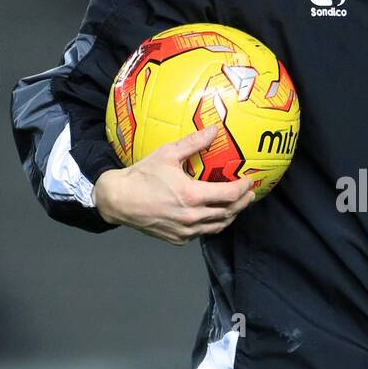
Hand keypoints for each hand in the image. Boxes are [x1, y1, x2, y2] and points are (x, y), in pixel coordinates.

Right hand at [93, 124, 255, 243]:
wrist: (117, 200)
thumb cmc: (141, 176)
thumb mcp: (167, 154)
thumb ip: (193, 142)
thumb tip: (214, 129)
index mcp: (192, 196)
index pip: (230, 195)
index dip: (244, 188)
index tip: (250, 181)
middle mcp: (192, 217)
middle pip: (228, 213)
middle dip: (243, 203)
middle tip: (249, 194)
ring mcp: (185, 231)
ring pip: (217, 227)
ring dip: (230, 216)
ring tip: (236, 206)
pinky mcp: (177, 239)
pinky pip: (202, 233)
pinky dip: (212, 225)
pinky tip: (214, 216)